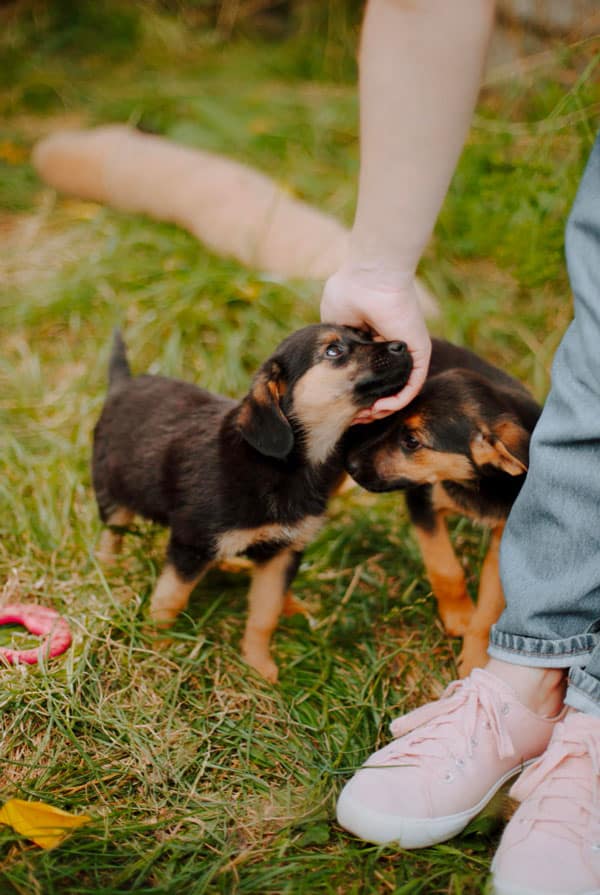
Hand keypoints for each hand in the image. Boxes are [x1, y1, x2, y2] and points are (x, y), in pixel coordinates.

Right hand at [320, 268, 430, 421]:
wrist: (370, 278)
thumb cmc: (350, 292)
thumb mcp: (334, 322)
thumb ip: (335, 343)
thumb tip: (329, 363)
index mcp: (374, 341)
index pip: (368, 376)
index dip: (355, 393)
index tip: (343, 408)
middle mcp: (392, 349)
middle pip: (385, 387)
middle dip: (369, 407)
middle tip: (354, 420)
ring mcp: (407, 352)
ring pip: (399, 390)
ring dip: (383, 408)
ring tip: (365, 417)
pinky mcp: (419, 352)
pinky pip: (413, 385)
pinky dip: (398, 400)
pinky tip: (380, 408)